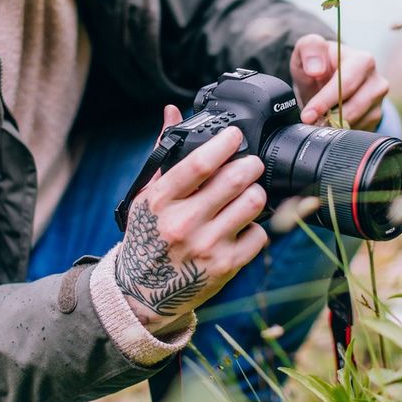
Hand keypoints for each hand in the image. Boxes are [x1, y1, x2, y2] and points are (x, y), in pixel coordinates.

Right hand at [115, 105, 267, 334]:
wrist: (142, 291)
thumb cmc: (147, 236)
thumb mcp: (147, 196)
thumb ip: (163, 154)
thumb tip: (171, 111)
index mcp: (161, 201)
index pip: (200, 164)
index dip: (224, 144)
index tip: (235, 135)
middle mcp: (184, 223)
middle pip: (235, 180)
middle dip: (250, 164)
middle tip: (251, 163)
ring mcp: (207, 246)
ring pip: (254, 203)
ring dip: (256, 192)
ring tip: (248, 192)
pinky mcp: (226, 266)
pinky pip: (260, 234)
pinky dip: (255, 226)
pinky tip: (242, 225)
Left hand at [289, 34, 388, 130]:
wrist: (326, 77)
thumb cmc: (318, 62)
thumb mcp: (307, 48)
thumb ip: (310, 49)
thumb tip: (316, 70)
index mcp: (363, 60)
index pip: (346, 84)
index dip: (325, 102)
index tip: (308, 115)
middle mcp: (376, 81)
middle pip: (355, 107)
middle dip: (330, 118)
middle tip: (310, 124)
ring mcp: (379, 101)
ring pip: (358, 122)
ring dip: (336, 126)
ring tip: (317, 123)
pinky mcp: (376, 117)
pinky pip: (360, 130)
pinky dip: (342, 131)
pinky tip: (330, 124)